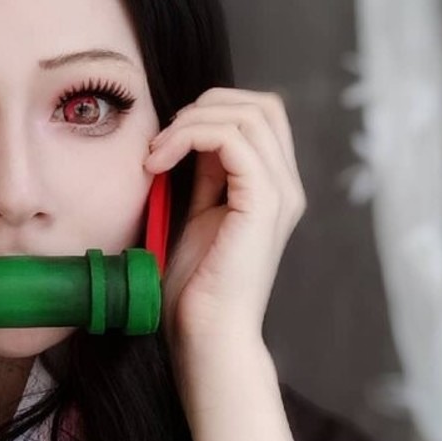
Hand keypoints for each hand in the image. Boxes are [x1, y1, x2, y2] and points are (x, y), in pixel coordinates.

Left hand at [142, 88, 306, 353]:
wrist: (206, 335)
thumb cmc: (196, 288)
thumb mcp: (197, 215)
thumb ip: (204, 177)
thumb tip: (189, 136)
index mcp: (273, 188)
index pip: (261, 114)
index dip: (212, 110)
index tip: (167, 140)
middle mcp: (286, 186)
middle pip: (261, 105)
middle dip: (203, 107)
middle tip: (161, 141)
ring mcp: (280, 194)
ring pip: (247, 115)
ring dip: (190, 123)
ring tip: (155, 154)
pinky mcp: (262, 204)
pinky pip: (232, 140)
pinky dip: (190, 138)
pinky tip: (159, 163)